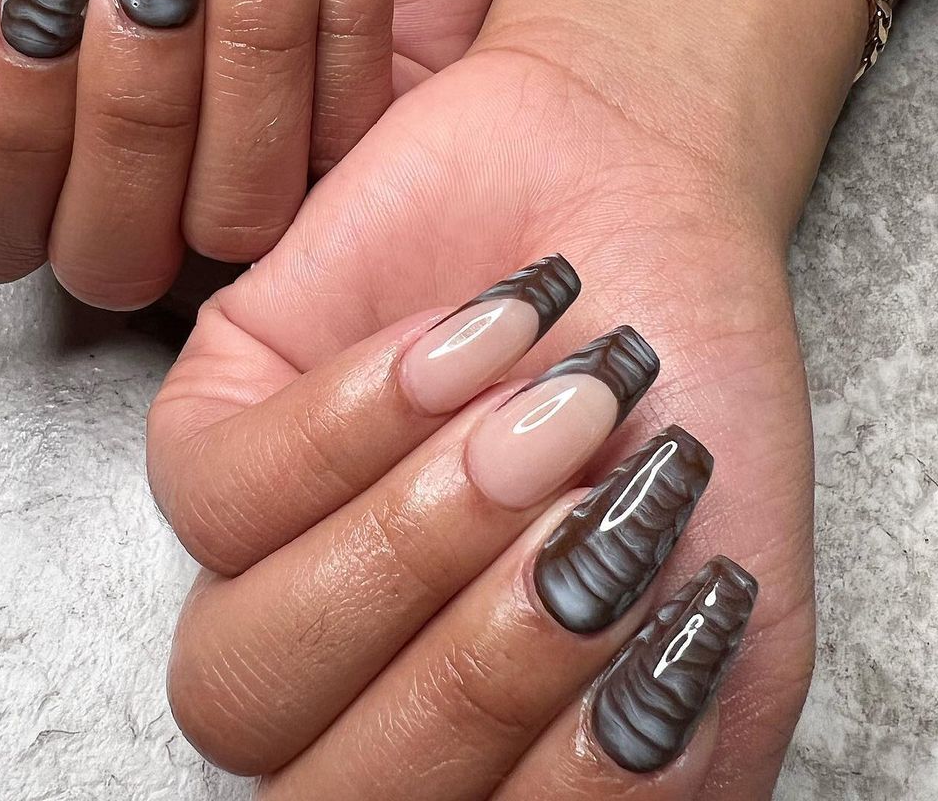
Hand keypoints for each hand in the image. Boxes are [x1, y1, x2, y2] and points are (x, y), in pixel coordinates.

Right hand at [0, 0, 511, 307]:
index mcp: (51, 141)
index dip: (16, 111)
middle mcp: (156, 186)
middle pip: (114, 249)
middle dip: (134, 80)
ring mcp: (268, 178)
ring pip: (232, 212)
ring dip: (244, 33)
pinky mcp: (374, 149)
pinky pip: (342, 144)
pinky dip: (339, 3)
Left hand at [146, 0, 821, 793]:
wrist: (633, 196)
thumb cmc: (685, 388)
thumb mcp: (728, 586)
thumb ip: (684, 736)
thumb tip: (617, 776)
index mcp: (471, 730)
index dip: (552, 782)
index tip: (658, 627)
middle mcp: (351, 669)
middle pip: (320, 786)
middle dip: (471, 674)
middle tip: (586, 525)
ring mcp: (263, 560)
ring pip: (235, 667)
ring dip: (409, 548)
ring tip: (536, 422)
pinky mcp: (209, 429)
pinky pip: (216, 495)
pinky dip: (351, 428)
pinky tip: (469, 343)